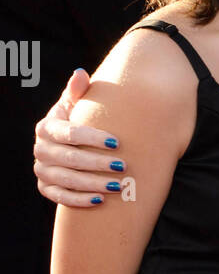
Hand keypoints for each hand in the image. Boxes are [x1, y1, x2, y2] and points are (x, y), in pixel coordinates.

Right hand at [33, 69, 125, 206]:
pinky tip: (101, 200)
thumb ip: (79, 91)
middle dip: (97, 164)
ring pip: (66, 180)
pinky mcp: (46, 188)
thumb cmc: (78, 120)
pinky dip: (80, 200)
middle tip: (123, 166)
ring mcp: (42, 170)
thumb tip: (80, 73)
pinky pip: (61, 197)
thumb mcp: (76, 104)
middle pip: (69, 159)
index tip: (117, 143)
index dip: (93, 138)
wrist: (68, 144)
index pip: (70, 133)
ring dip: (93, 184)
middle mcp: (41, 150)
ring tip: (118, 185)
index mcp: (47, 127)